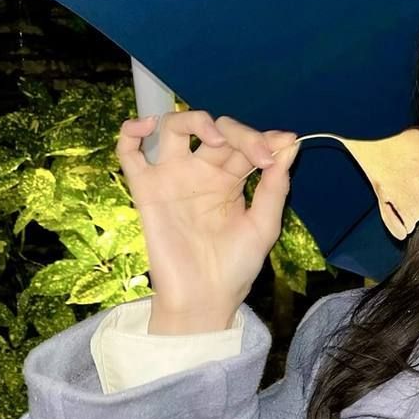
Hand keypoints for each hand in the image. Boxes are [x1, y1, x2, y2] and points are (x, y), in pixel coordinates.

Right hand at [116, 110, 298, 328]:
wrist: (204, 298)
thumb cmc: (235, 267)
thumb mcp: (264, 225)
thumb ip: (276, 186)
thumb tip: (290, 144)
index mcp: (232, 179)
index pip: (245, 143)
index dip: (264, 138)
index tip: (284, 145)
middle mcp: (201, 172)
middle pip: (216, 131)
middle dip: (241, 134)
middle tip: (260, 154)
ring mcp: (173, 178)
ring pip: (173, 128)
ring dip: (193, 120)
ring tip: (214, 137)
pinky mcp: (146, 189)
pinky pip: (129, 153)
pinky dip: (130, 131)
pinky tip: (147, 125)